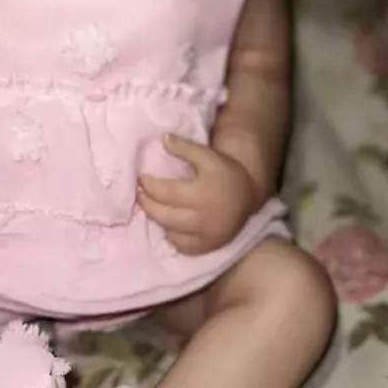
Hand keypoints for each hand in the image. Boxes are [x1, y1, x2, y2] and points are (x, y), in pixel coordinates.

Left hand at [136, 134, 262, 255]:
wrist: (248, 195)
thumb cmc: (225, 173)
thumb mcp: (208, 156)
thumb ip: (185, 148)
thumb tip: (163, 140)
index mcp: (201, 194)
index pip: (164, 192)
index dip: (148, 185)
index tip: (140, 178)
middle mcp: (202, 219)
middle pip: (163, 215)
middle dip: (146, 203)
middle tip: (139, 193)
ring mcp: (205, 236)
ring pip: (169, 232)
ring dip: (156, 219)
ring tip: (150, 206)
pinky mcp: (207, 247)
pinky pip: (182, 246)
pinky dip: (171, 236)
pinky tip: (167, 224)